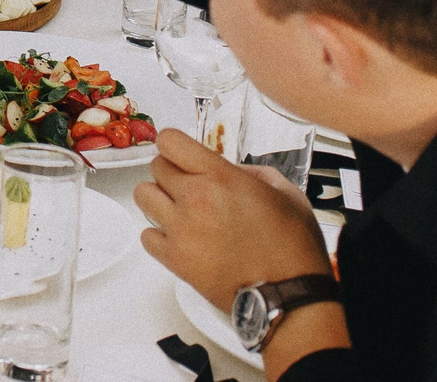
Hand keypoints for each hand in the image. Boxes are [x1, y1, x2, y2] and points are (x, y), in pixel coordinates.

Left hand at [132, 128, 333, 312]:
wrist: (290, 296)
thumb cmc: (293, 249)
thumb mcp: (286, 194)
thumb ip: (254, 173)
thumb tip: (233, 170)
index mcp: (221, 177)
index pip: (170, 141)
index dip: (174, 145)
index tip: (180, 154)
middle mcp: (195, 198)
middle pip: (156, 167)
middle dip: (171, 173)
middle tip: (188, 187)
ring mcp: (181, 229)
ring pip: (143, 196)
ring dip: (159, 200)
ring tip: (180, 211)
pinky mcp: (175, 259)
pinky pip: (146, 235)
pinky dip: (158, 236)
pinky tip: (180, 239)